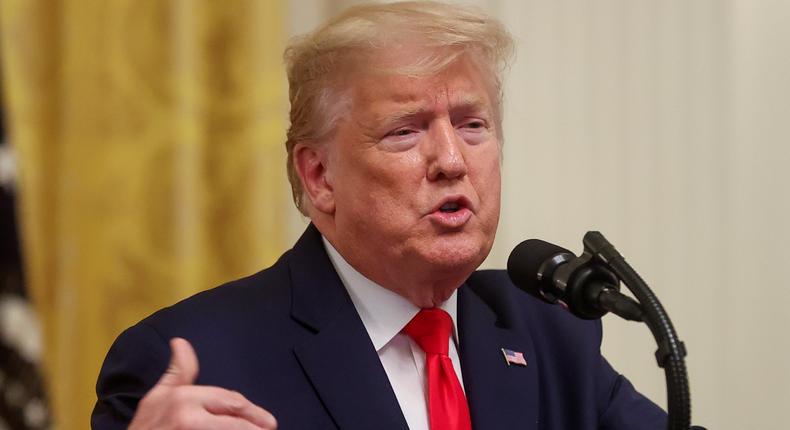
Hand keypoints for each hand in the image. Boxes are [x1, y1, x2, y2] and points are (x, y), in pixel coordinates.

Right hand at [129, 338, 277, 429]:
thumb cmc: (145, 429)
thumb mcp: (157, 399)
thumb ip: (177, 373)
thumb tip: (180, 342)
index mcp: (182, 398)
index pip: (230, 401)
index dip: (251, 412)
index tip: (268, 421)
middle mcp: (187, 417)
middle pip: (236, 421)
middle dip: (256, 426)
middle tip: (270, 429)